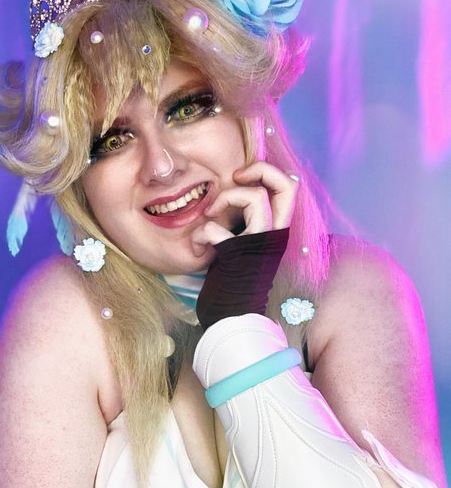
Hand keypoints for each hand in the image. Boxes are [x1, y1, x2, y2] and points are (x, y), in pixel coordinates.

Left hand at [192, 162, 298, 329]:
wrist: (232, 317)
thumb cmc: (234, 280)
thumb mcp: (243, 243)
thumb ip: (244, 221)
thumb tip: (230, 194)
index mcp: (278, 230)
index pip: (290, 188)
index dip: (268, 172)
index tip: (242, 177)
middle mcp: (276, 236)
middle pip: (288, 185)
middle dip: (261, 170)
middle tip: (237, 177)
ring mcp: (260, 246)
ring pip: (255, 199)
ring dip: (225, 198)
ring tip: (210, 214)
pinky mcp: (239, 258)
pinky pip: (216, 231)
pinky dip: (201, 234)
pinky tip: (196, 248)